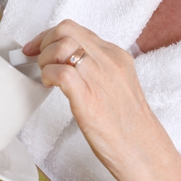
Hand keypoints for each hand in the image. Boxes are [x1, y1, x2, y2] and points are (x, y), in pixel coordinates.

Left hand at [22, 20, 159, 179]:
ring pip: (62, 45)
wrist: (143, 150)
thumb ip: (98, 69)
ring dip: (45, 59)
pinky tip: (49, 86)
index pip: (77, 30)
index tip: (38, 47)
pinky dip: (48, 75)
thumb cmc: (129, 125)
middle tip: (36, 60)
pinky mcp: (89, 99)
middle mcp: (108, 61)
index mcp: (116, 56)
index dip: (51, 36)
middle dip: (44, 42)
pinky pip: (61, 72)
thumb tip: (71, 64)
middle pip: (66, 30)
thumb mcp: (117, 84)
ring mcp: (99, 78)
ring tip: (46, 77)